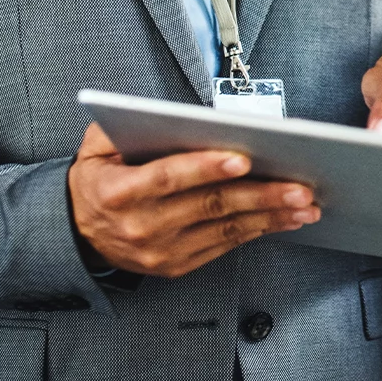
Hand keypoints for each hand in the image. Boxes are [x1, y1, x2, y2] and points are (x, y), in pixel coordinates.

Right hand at [66, 122, 317, 277]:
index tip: (243, 159)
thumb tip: (168, 114)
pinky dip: (257, 231)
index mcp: (120, 192)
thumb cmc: (97, 182)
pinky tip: (282, 219)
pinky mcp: (177, 266)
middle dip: (260, 195)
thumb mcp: (95, 147)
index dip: (205, 168)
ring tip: (303, 204)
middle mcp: (142, 226)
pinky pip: (224, 247)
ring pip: (225, 229)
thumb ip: (122, 126)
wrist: (78, 234)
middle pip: (209, 206)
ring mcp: (161, 251)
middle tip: (297, 186)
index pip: (168, 177)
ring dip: (269, 216)